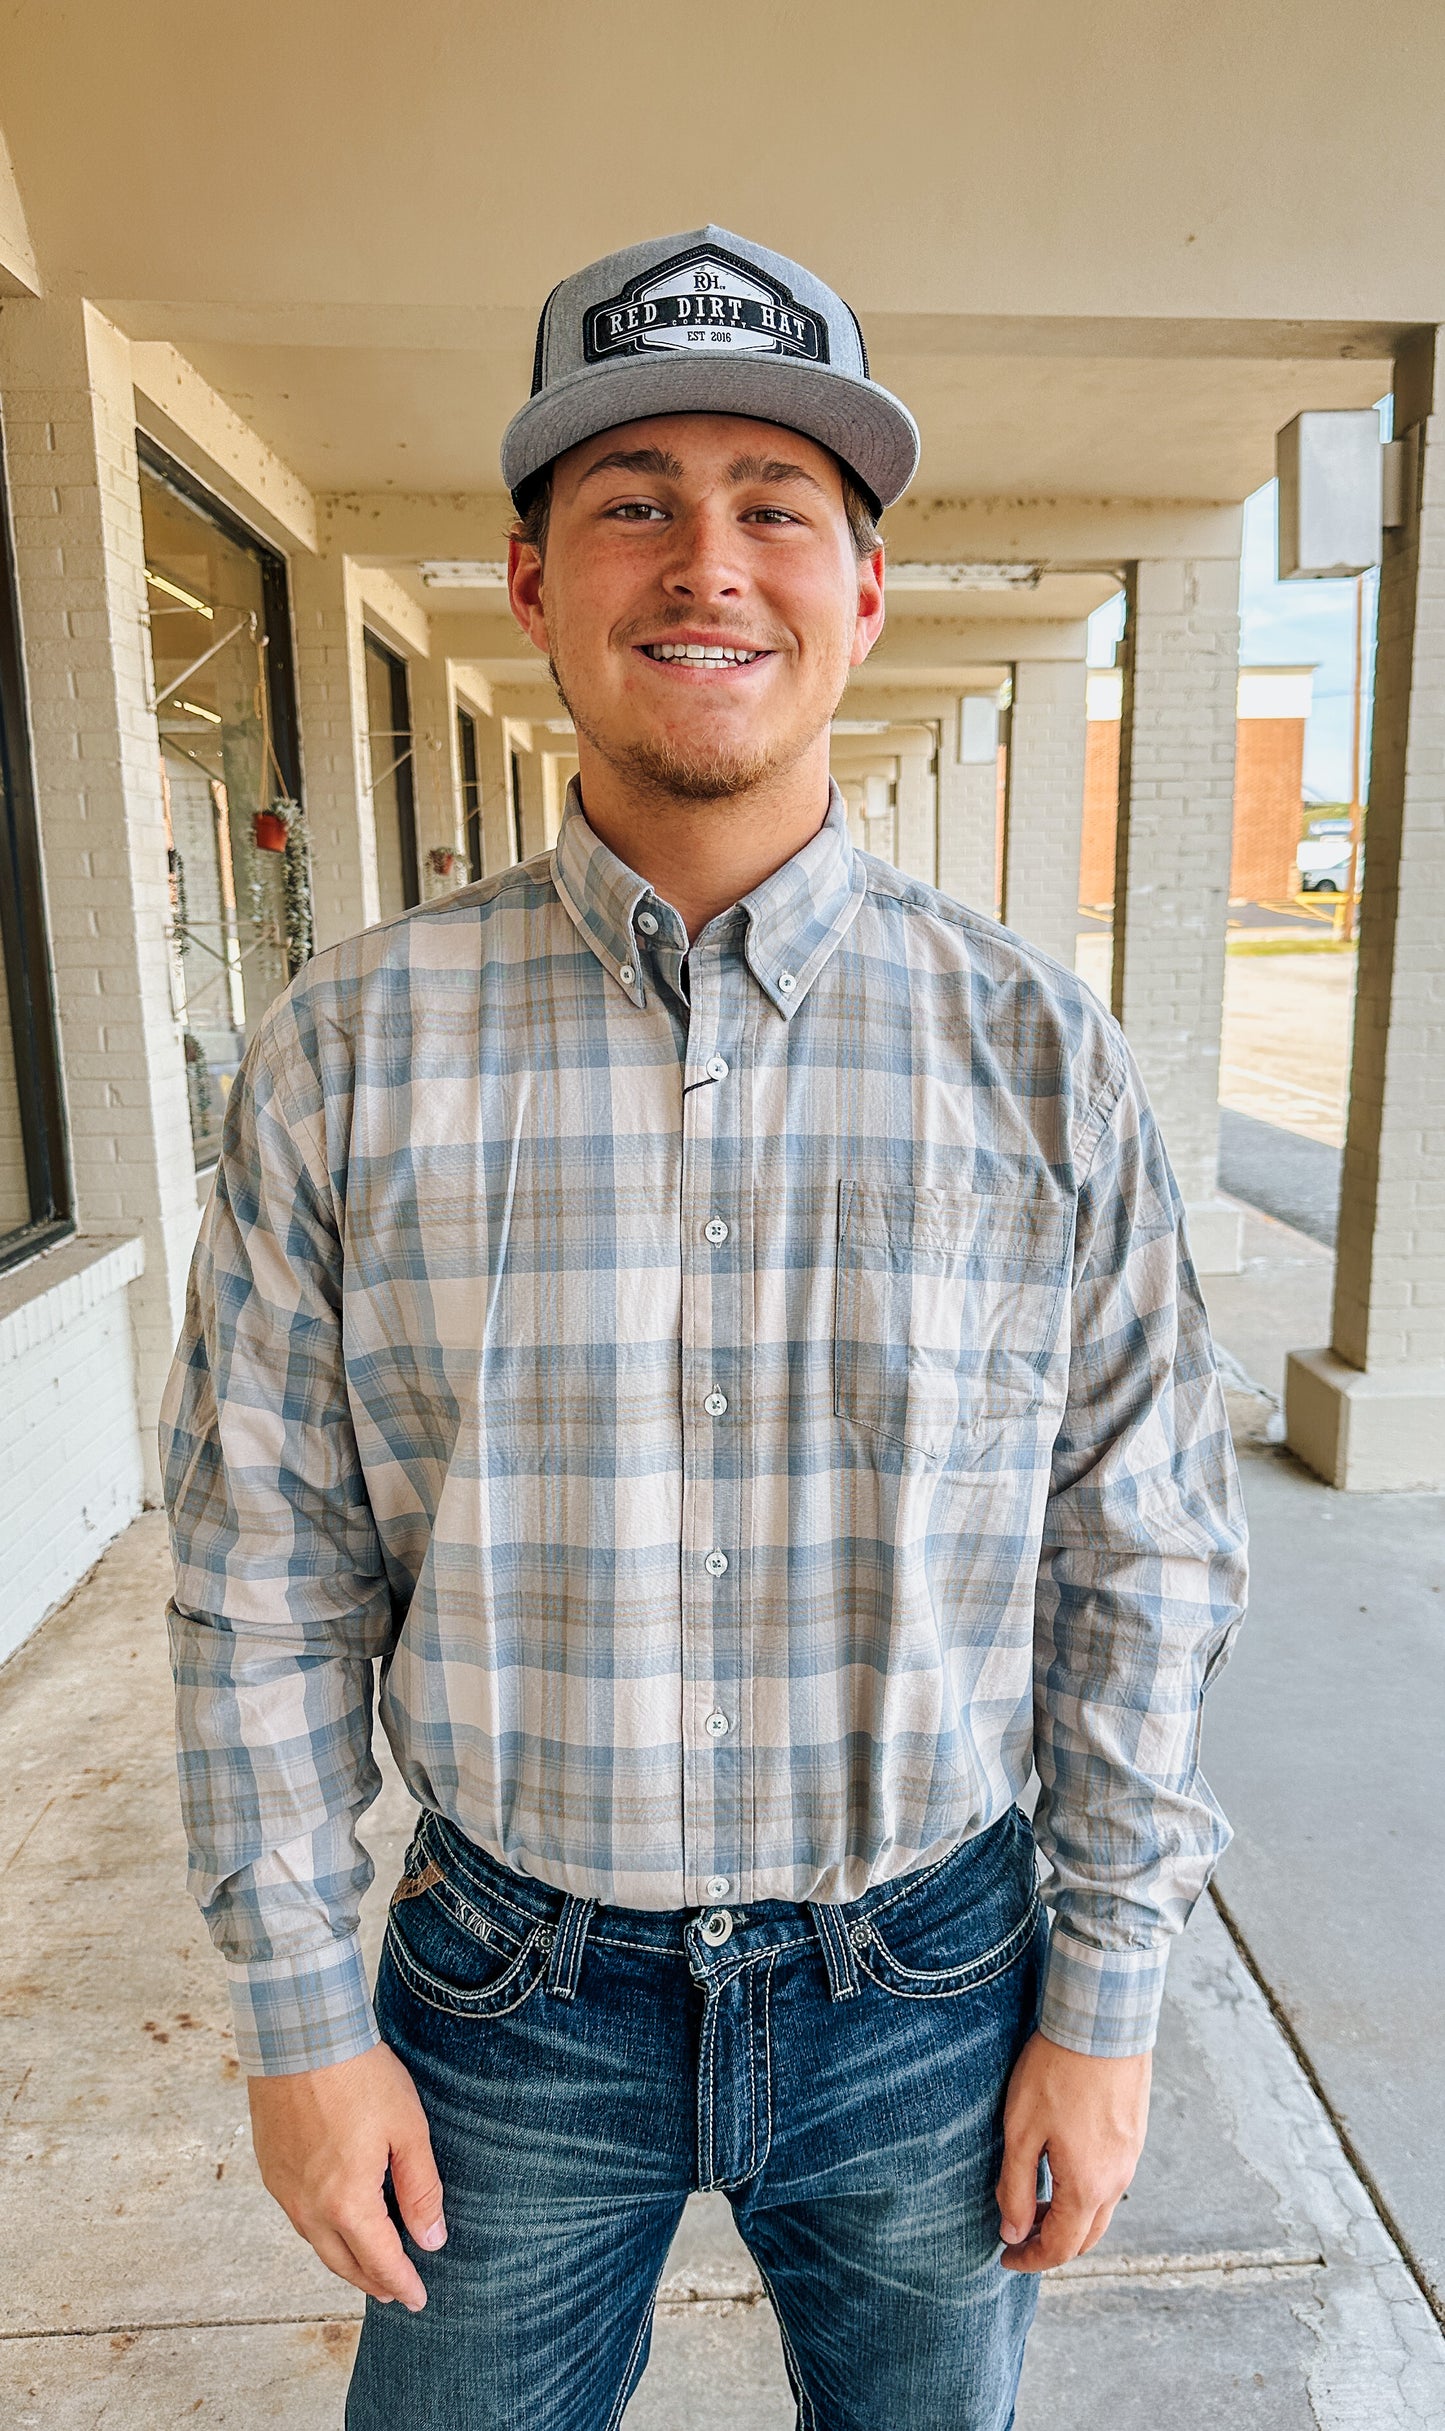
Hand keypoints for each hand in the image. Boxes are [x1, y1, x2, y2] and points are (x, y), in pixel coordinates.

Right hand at [248, 2042, 445, 2309]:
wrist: (300, 2036)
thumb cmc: (359, 2077)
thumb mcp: (408, 2130)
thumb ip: (421, 2190)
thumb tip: (432, 2240)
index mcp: (348, 2202)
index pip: (380, 2261)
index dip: (402, 2283)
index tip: (418, 2299)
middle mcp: (310, 2206)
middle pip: (344, 2262)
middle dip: (372, 2281)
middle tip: (395, 2291)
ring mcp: (285, 2189)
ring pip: (317, 2242)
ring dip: (344, 2258)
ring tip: (367, 2262)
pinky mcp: (270, 2168)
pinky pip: (298, 2216)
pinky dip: (321, 2230)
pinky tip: (334, 2221)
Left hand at [996, 2030, 1150, 2271]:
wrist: (1103, 2022)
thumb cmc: (1056, 2072)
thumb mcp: (1021, 2130)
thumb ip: (1014, 2186)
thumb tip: (1012, 2232)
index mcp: (1087, 2187)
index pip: (1059, 2248)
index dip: (1029, 2260)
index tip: (1005, 2259)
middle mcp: (1116, 2181)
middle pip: (1086, 2237)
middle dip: (1051, 2246)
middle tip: (1018, 2238)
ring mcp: (1130, 2158)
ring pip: (1101, 2210)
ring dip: (1069, 2219)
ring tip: (1035, 2204)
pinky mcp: (1134, 2135)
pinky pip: (1111, 2181)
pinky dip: (1086, 2193)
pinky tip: (1061, 2170)